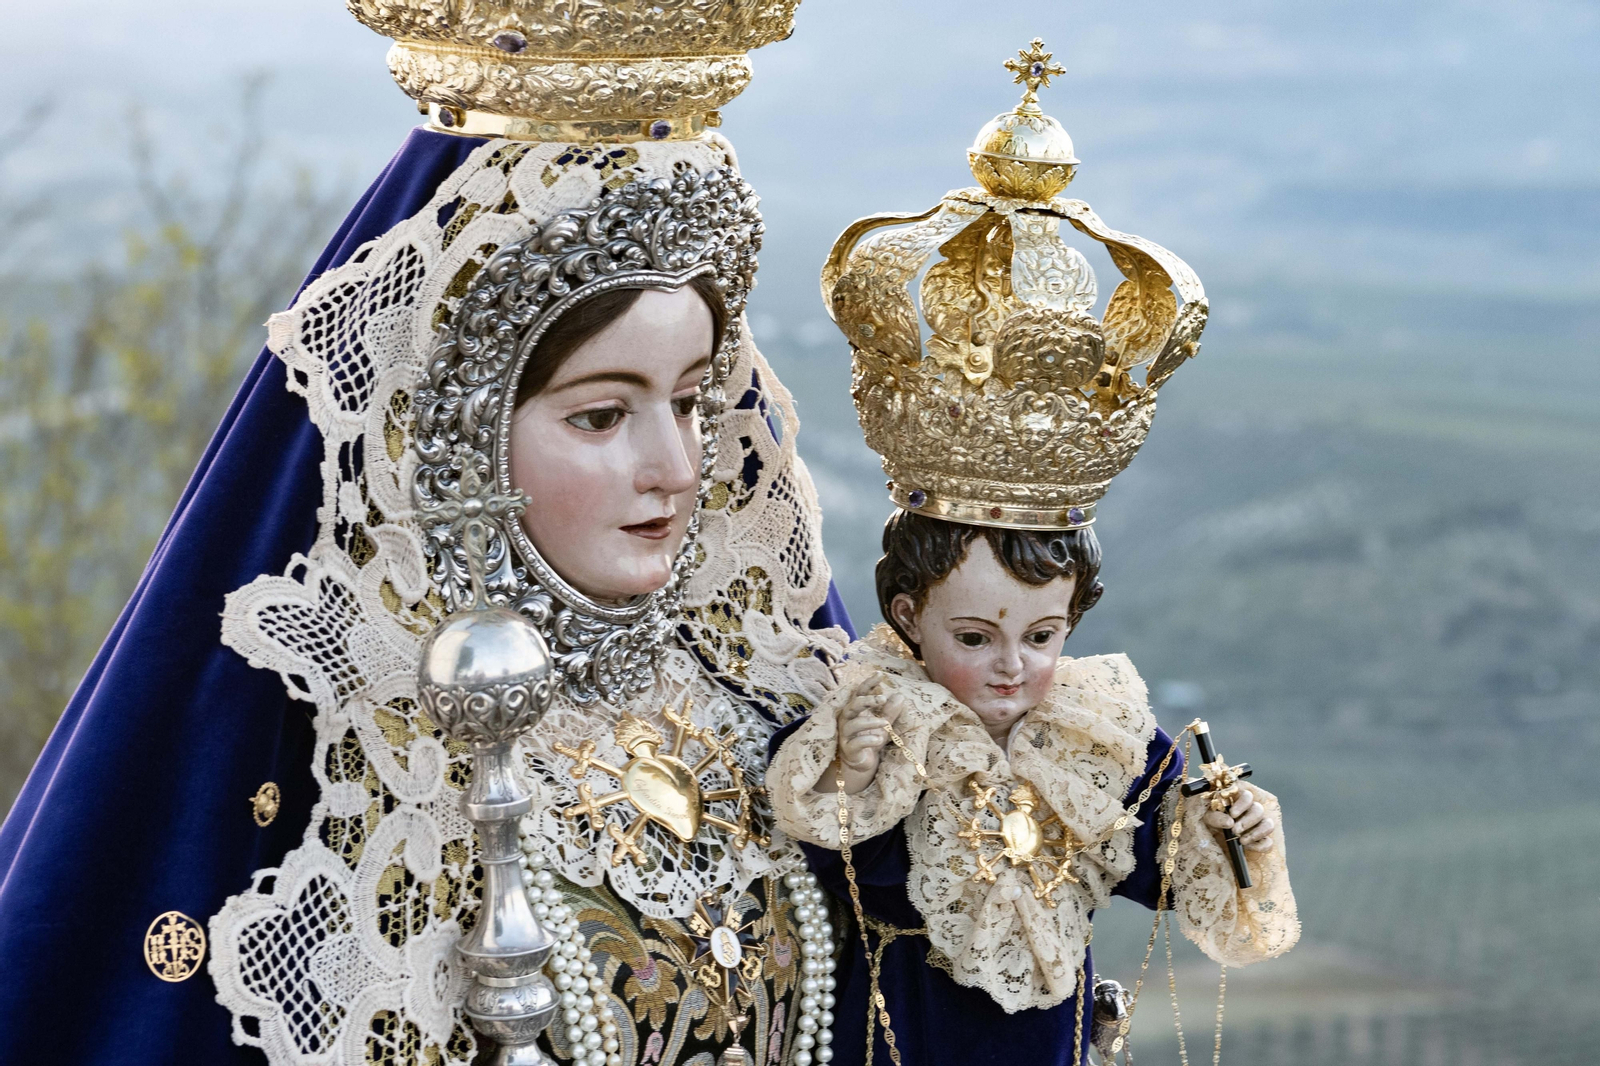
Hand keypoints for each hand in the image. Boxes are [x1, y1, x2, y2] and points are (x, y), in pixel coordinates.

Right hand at [832, 675, 905, 794]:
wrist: (863, 763)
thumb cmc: (870, 739)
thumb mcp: (883, 724)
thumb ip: (890, 711)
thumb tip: (900, 695)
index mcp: (855, 711)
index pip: (859, 693)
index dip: (868, 684)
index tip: (880, 675)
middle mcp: (847, 720)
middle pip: (853, 706)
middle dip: (867, 701)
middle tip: (882, 698)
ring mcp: (846, 735)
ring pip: (854, 724)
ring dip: (870, 722)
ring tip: (886, 723)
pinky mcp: (848, 749)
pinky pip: (856, 743)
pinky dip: (868, 740)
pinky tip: (879, 738)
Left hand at [1202, 785, 1274, 850]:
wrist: (1216, 837)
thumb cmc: (1215, 821)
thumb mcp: (1209, 818)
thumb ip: (1216, 817)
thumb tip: (1229, 822)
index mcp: (1240, 801)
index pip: (1247, 796)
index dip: (1242, 804)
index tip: (1233, 814)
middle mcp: (1253, 810)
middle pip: (1259, 810)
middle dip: (1247, 821)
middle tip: (1235, 830)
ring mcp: (1261, 825)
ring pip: (1268, 825)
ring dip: (1256, 833)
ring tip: (1242, 841)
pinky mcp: (1263, 839)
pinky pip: (1269, 843)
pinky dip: (1260, 846)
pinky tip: (1248, 846)